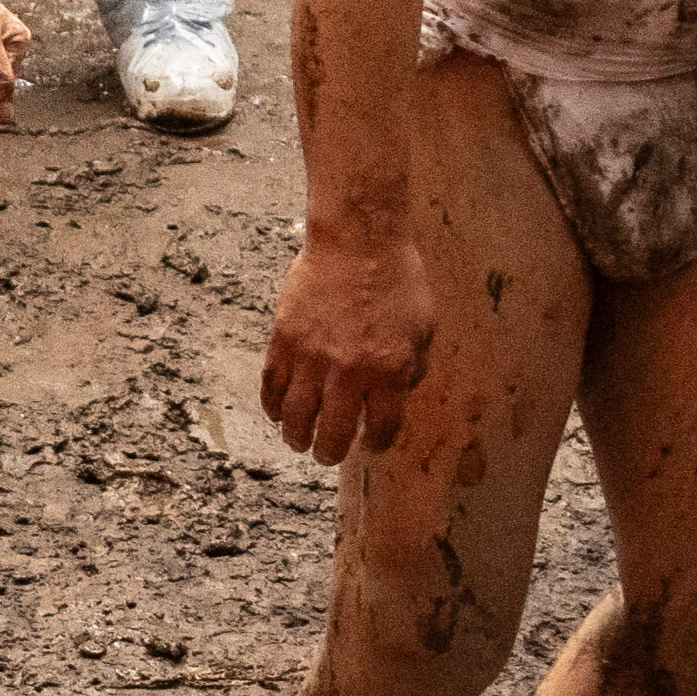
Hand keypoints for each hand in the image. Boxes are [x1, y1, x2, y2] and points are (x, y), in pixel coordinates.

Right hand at [258, 218, 429, 462]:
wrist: (357, 240)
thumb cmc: (396, 279)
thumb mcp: (424, 327)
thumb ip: (412, 367)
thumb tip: (398, 394)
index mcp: (389, 372)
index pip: (380, 427)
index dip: (375, 443)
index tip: (369, 444)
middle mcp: (349, 372)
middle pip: (333, 431)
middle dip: (330, 451)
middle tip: (327, 454)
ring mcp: (312, 357)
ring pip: (296, 414)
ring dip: (296, 435)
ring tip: (298, 441)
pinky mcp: (285, 340)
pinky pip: (272, 384)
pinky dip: (271, 405)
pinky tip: (276, 412)